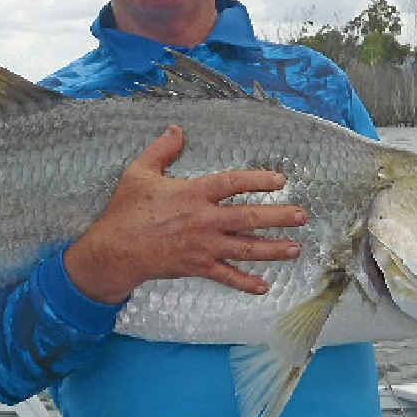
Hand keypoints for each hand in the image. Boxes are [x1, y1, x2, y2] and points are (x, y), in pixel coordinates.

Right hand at [63, 125, 304, 303]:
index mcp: (193, 193)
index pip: (232, 183)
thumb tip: (176, 129)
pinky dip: (245, 282)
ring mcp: (203, 246)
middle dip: (278, 217)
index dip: (258, 180)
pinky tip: (264, 286)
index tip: (279, 180)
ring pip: (245, 249)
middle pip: (248, 218)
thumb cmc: (126, 210)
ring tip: (295, 248)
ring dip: (273, 250)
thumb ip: (161, 150)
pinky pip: (226, 276)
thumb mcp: (139, 172)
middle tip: (301, 215)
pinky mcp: (197, 266)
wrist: (115, 250)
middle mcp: (203, 220)